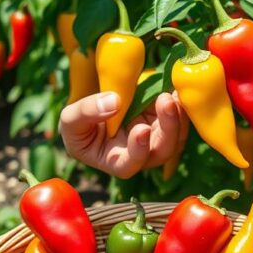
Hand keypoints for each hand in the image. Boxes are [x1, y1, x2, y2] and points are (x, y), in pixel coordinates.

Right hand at [60, 92, 184, 178]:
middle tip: (165, 101)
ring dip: (179, 115)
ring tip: (173, 92)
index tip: (141, 130)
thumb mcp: (71, 119)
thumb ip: (86, 113)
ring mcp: (156, 137)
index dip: (138, 151)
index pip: (130, 165)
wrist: (94, 110)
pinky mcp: (164, 121)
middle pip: (162, 150)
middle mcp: (141, 154)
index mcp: (116, 161)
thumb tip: (114, 101)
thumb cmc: (79, 125)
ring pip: (177, 134)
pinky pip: (180, 116)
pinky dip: (181, 103)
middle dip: (168, 128)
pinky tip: (178, 87)